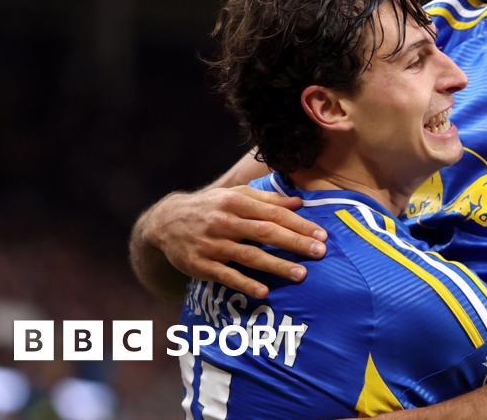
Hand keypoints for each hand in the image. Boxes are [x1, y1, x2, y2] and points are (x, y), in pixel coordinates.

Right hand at [142, 186, 328, 298]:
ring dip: (276, 266)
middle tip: (320, 252)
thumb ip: (267, 199)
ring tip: (301, 274)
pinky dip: (245, 284)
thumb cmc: (210, 206)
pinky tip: (264, 292)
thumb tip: (298, 203)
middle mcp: (224, 222)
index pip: (274, 214)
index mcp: (236, 202)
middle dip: (295, 243)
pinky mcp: (200, 265)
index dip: (299, 225)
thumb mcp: (235, 194)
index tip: (321, 235)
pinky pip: (226, 276)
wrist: (165, 221)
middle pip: (265, 233)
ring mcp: (212, 245)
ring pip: (249, 256)